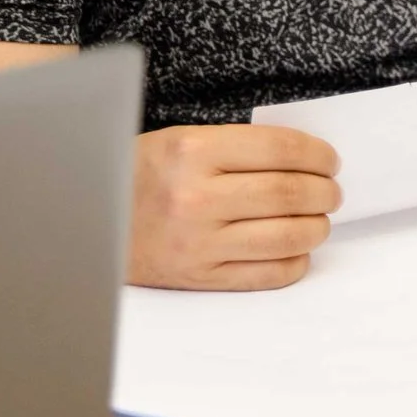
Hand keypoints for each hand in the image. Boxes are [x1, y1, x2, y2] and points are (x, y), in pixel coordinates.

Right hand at [130, 124, 341, 290]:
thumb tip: (305, 158)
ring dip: (317, 227)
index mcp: (192, 152)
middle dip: (325, 192)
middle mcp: (195, 198)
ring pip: (287, 236)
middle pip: (291, 194)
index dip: (319, 156)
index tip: (329, 161)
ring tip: (318, 219)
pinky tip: (296, 248)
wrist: (85, 220)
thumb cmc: (139, 175)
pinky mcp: (199, 276)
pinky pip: (268, 274)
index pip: (281, 150)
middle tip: (330, 191)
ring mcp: (198, 242)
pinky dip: (295, 261)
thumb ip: (237, 146)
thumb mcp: (178, 141)